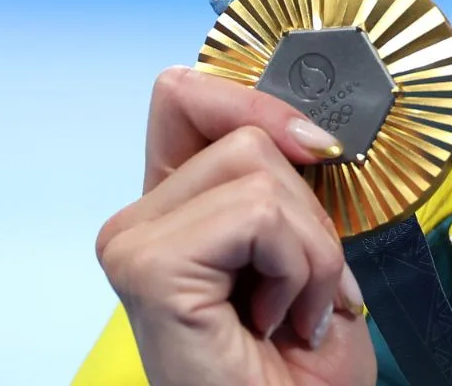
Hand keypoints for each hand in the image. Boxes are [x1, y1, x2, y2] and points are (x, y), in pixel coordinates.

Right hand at [97, 66, 376, 385]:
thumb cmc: (305, 367)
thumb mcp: (309, 245)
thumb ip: (288, 179)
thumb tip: (306, 123)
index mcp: (174, 207)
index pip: (189, 93)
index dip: (260, 105)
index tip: (319, 150)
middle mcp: (139, 222)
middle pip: (246, 134)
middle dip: (308, 209)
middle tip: (304, 287)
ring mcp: (133, 242)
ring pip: (257, 168)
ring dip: (310, 247)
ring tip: (293, 311)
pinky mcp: (148, 266)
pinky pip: (257, 212)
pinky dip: (297, 265)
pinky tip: (277, 320)